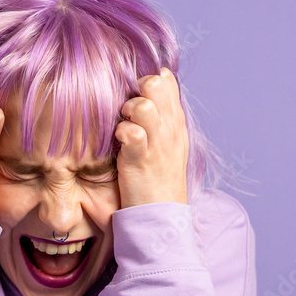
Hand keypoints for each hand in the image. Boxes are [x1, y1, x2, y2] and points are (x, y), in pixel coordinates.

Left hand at [114, 67, 188, 207]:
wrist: (163, 216)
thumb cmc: (158, 179)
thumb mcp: (167, 144)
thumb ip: (158, 118)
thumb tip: (144, 93)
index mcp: (175, 122)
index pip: (166, 80)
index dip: (147, 82)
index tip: (138, 99)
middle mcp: (170, 128)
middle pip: (155, 83)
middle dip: (136, 90)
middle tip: (128, 111)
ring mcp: (157, 143)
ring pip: (143, 105)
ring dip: (127, 111)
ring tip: (123, 127)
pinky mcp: (141, 159)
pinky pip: (132, 131)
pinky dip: (122, 133)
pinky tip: (120, 143)